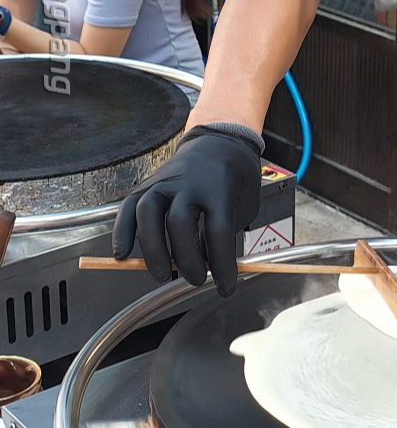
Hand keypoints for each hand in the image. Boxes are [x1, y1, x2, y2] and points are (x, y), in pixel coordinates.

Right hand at [112, 126, 261, 296]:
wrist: (220, 140)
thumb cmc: (236, 177)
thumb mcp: (244, 205)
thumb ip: (227, 235)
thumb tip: (209, 269)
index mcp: (220, 187)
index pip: (218, 231)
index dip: (221, 265)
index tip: (226, 287)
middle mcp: (189, 182)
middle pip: (180, 222)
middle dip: (186, 259)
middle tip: (194, 279)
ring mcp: (165, 181)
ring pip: (148, 212)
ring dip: (152, 249)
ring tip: (160, 274)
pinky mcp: (148, 183)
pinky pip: (128, 207)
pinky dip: (122, 232)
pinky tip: (122, 254)